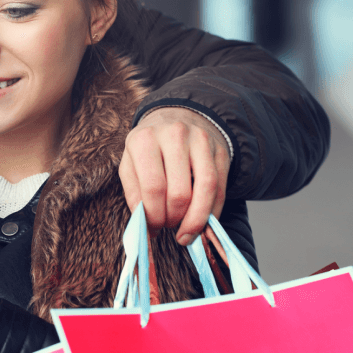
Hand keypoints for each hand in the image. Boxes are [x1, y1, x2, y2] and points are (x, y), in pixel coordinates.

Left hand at [119, 107, 230, 244]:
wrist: (176, 117)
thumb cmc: (150, 148)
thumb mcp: (130, 165)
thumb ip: (133, 194)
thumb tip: (145, 224)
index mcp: (145, 140)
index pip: (153, 187)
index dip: (154, 216)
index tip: (153, 229)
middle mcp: (174, 135)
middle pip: (179, 193)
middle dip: (173, 219)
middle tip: (168, 227)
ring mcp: (201, 140)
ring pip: (206, 190)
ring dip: (196, 220)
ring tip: (185, 234)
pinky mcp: (219, 150)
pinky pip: (221, 188)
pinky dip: (212, 212)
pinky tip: (201, 223)